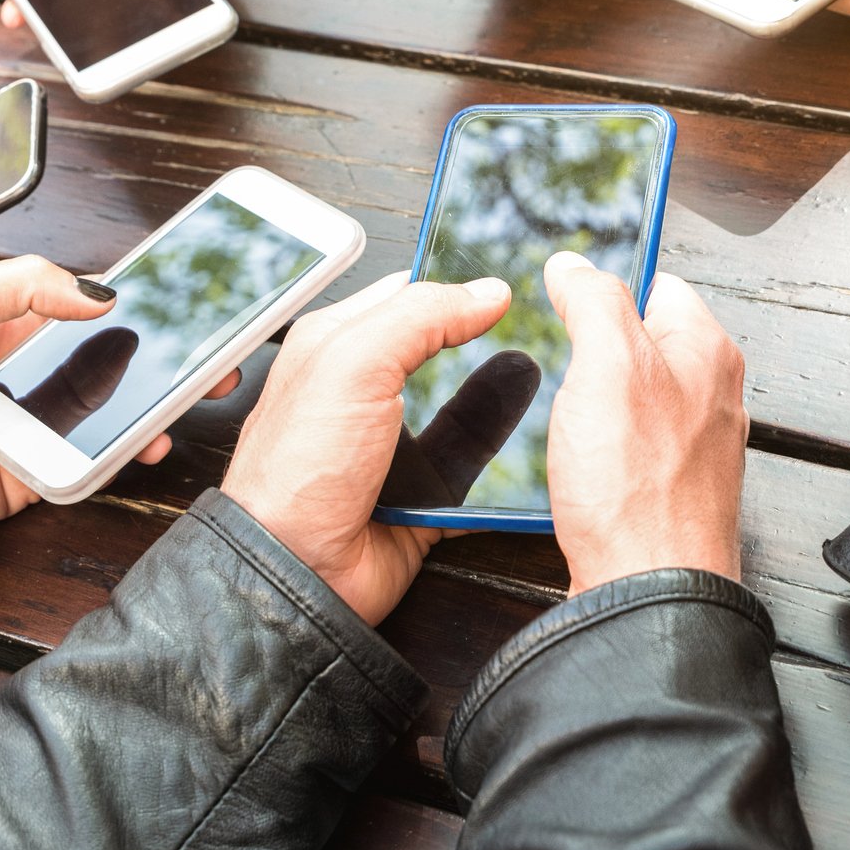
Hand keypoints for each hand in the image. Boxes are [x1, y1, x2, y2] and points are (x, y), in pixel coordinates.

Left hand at [0, 257, 188, 645]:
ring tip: (193, 388)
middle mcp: (17, 371)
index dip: (132, 295)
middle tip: (213, 345)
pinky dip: (125, 452)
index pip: (79, 300)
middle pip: (109, 356)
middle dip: (163, 350)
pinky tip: (148, 438)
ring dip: (154, 401)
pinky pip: (90, 462)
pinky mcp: (30, 476)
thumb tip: (98, 292)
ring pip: (110, 409)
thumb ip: (22, 285)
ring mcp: (27, 424)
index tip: (179, 289)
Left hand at [221, 273, 515, 624]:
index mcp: (337, 344)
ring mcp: (395, 445)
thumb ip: (420, 315)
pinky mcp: (421, 494)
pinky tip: (536, 440)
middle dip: (487, 338)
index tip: (504, 278)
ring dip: (504, 396)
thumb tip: (486, 291)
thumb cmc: (298, 468)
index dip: (453, 282)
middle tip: (541, 320)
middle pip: (443, 350)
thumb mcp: (354, 363)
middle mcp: (365, 392)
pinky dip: (504, 457)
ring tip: (552, 374)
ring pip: (466, 408)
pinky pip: (475, 467)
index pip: (406, 293)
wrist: (297, 572)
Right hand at [541, 252, 747, 595]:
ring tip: (566, 424)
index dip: (606, 287)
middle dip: (592, 352)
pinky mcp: (667, 491)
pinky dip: (595, 452)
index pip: (656, 284)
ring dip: (589, 407)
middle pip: (639, 344)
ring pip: (628, 400)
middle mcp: (710, 395)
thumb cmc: (639, 488)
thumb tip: (574, 265)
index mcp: (708, 350)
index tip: (566, 298)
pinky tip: (574, 467)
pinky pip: (625, 450)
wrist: (649, 592)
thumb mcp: (607, 362)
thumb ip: (593, 300)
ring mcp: (691, 446)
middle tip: (560, 369)